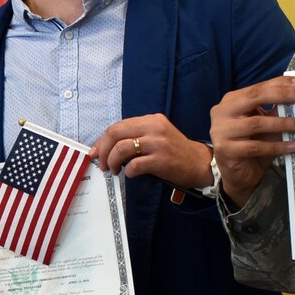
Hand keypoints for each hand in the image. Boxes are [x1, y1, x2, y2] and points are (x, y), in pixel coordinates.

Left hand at [92, 114, 208, 187]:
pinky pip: (134, 165)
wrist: (199, 163)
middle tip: (102, 163)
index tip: (95, 152)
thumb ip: (136, 136)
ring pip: (121, 148)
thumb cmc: (175, 151)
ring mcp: (158, 143)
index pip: (118, 126)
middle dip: (103, 150)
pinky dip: (128, 171)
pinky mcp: (161, 160)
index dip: (102, 140)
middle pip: (115, 134)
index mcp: (151, 120)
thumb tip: (107, 147)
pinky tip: (131, 174)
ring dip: (112, 161)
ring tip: (114, 170)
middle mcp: (154, 128)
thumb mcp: (157, 135)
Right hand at [209, 76, 294, 204]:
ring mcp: (221, 131)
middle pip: (255, 97)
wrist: (236, 174)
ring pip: (257, 123)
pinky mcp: (225, 150)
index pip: (258, 87)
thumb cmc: (251, 145)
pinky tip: (292, 146)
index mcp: (231, 101)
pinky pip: (256, 147)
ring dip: (284, 123)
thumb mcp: (264, 124)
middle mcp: (223, 112)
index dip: (281, 84)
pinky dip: (277, 146)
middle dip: (283, 95)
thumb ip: (275, 111)